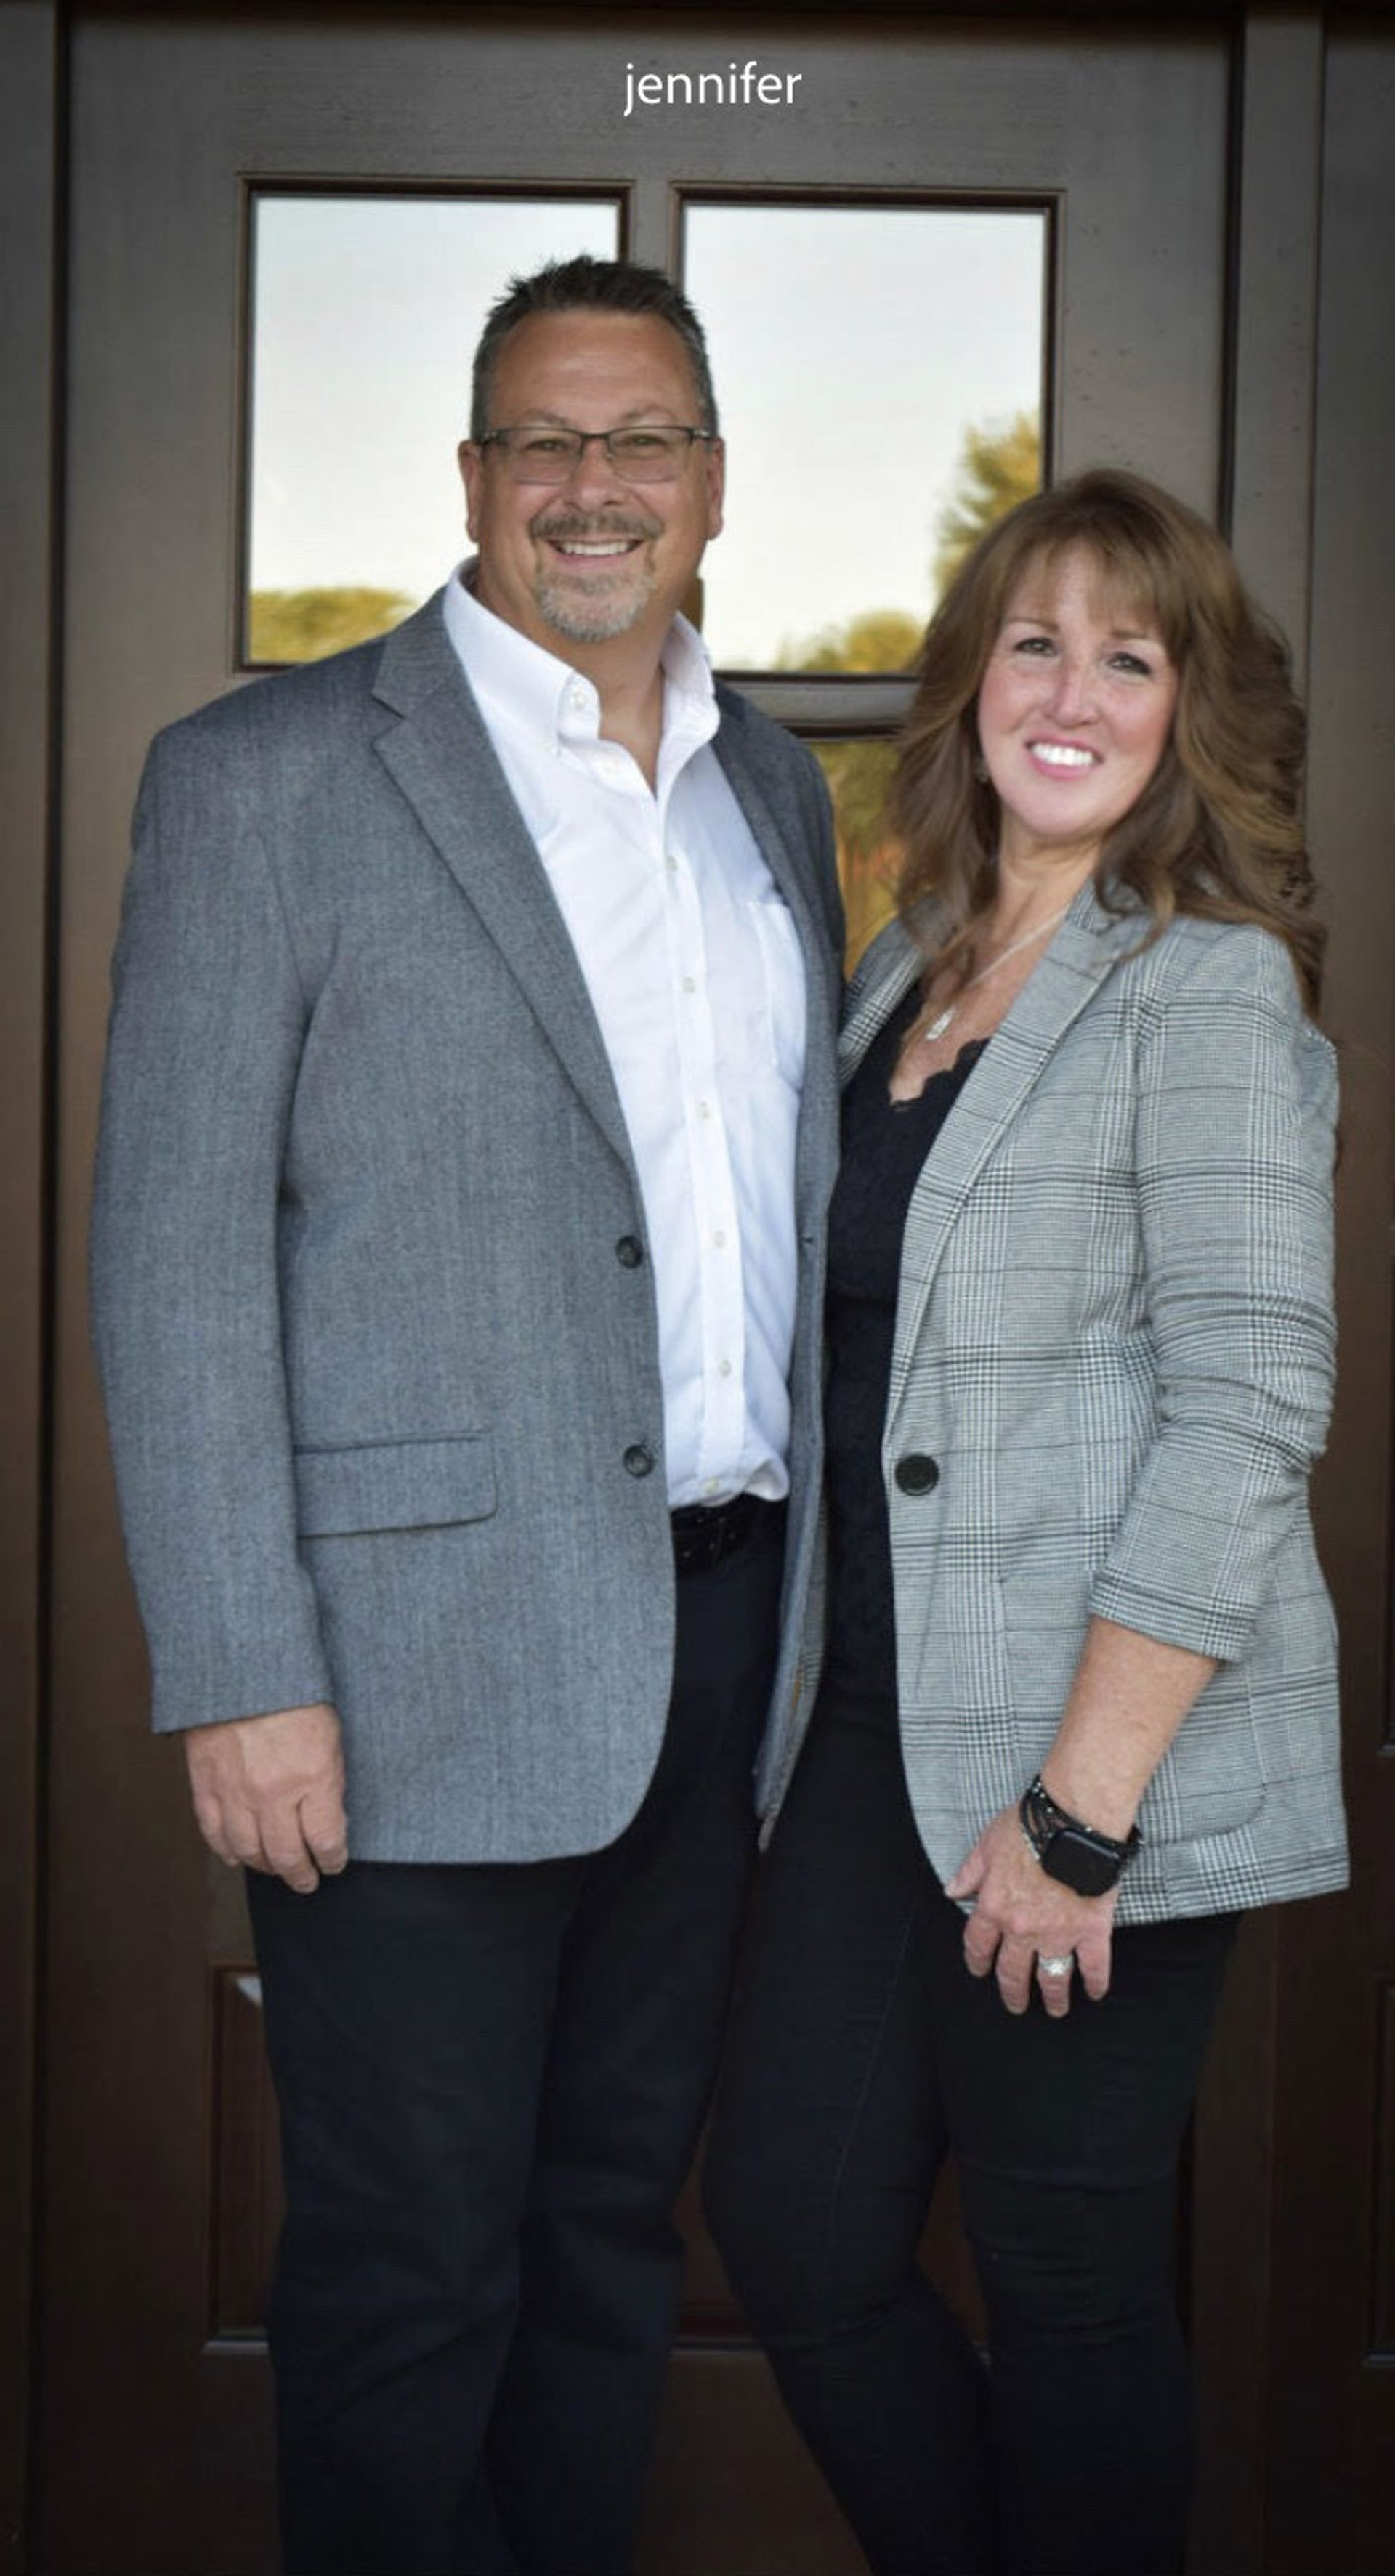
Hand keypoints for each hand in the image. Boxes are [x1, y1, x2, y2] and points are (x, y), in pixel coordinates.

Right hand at [184, 1702, 347, 1893]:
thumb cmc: (293, 1690)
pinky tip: (237, 1857)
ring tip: (275, 1869)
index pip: (325, 1840)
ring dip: (264, 1867)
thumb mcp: (331, 1733)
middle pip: (286, 1855)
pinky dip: (226, 1851)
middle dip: (300, 1874)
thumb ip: (328, 1779)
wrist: (242, 1665)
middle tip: (306, 1881)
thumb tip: (328, 1817)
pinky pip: (214, 1832)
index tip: (333, 1862)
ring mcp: (235, 1792)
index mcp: (313, 1777)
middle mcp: (273, 1793)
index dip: (332, 1859)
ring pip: (248, 1851)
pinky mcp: (205, 1784)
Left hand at [944, 1805, 1116, 2017]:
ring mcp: (1058, 1933)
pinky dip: (1096, 1983)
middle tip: (1016, 2005)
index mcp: (993, 1908)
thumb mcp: (988, 1845)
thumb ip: (970, 1873)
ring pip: (1052, 1977)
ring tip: (1055, 2009)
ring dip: (1052, 1998)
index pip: (978, 1944)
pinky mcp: (1091, 1931)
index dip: (977, 1961)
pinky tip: (1094, 1993)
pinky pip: (1094, 1966)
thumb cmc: (1029, 1827)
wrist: (1072, 1821)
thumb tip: (952, 1891)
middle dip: (1013, 1992)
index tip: (980, 1972)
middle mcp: (1022, 1929)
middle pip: (1012, 1971)